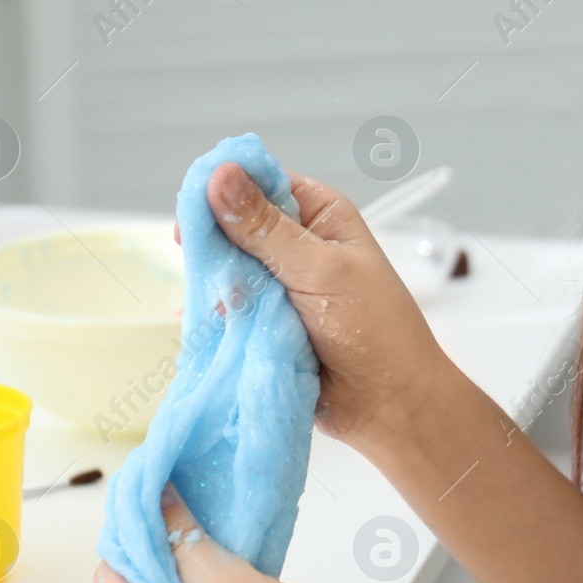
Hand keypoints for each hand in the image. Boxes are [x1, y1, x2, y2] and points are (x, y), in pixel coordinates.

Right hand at [200, 161, 450, 446]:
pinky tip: (214, 325)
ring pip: (226, 270)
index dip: (224, 189)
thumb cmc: (375, 331)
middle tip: (210, 268)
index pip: (260, 182)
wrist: (390, 406)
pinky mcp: (265, 322)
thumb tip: (221, 176)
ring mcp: (278, 285)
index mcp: (320, 215)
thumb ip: (266, 229)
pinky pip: (228, 309)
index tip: (193, 210)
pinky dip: (219, 316)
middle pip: (233, 226)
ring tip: (229, 306)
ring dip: (219, 286)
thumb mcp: (321, 270)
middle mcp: (297, 244)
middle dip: (216, 246)